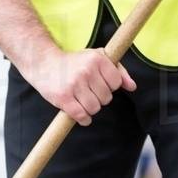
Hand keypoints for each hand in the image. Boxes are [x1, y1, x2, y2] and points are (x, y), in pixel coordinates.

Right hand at [20, 47, 136, 125]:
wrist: (45, 64)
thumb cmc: (74, 62)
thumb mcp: (97, 58)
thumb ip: (118, 70)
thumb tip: (132, 87)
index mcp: (97, 59)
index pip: (116, 83)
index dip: (109, 86)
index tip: (99, 84)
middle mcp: (87, 71)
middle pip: (106, 98)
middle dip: (99, 98)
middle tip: (89, 93)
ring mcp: (75, 85)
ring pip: (95, 108)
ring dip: (91, 109)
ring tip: (83, 102)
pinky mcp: (64, 97)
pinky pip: (81, 116)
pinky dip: (84, 119)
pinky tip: (81, 115)